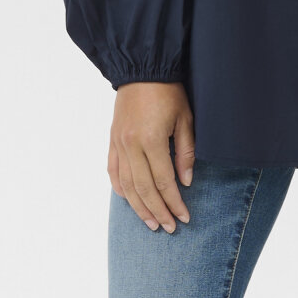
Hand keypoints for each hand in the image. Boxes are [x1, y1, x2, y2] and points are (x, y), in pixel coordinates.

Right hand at [109, 82, 194, 232]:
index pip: (164, 182)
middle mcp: (130, 145)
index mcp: (151, 140)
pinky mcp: (112, 140)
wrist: (141, 69)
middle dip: (158, 211)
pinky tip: (130, 201)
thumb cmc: (168, 92)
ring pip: (126, 184)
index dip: (174, 202)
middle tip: (170, 227)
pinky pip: (113, 170)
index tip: (184, 217)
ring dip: (139, 207)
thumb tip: (185, 182)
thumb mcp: (185, 119)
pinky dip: (120, 188)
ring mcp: (118, 144)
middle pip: (144, 189)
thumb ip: (186, 152)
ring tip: (152, 223)